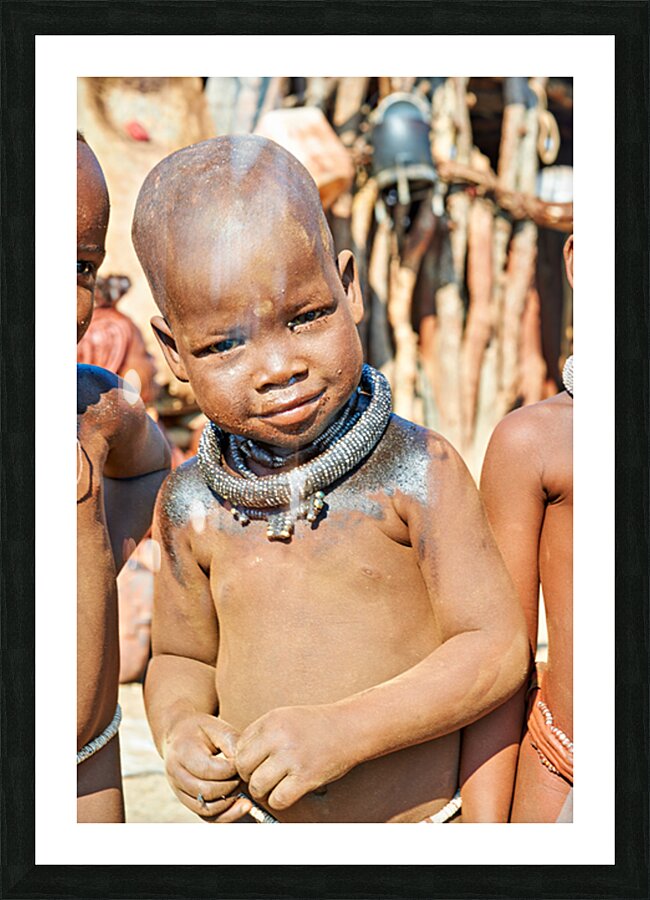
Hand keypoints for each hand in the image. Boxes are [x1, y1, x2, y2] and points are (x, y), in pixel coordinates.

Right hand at [163, 713, 251, 821]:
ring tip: (246, 794)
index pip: (210, 770)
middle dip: (232, 786)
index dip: (232, 770)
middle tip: (246, 777)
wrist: (177, 735)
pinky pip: (206, 817)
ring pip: (206, 809)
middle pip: (208, 791)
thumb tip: (246, 768)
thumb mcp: (217, 728)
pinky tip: (241, 807)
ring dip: (230, 804)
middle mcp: (176, 774)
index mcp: (183, 752)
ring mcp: (179, 790)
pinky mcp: (186, 801)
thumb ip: (232, 744)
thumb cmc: (201, 730)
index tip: (245, 764)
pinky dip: (225, 815)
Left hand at [236, 705, 353, 810]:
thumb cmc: (317, 725)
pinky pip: (277, 800)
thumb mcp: (286, 717)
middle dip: (249, 775)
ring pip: (257, 786)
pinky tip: (288, 791)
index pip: (239, 746)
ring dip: (263, 790)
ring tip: (274, 785)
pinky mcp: (305, 778)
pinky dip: (279, 800)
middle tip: (263, 776)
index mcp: (271, 720)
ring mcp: (292, 758)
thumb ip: (262, 734)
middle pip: (243, 767)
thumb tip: (236, 759)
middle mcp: (279, 737)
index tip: (255, 763)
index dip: (244, 758)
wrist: (351, 728)